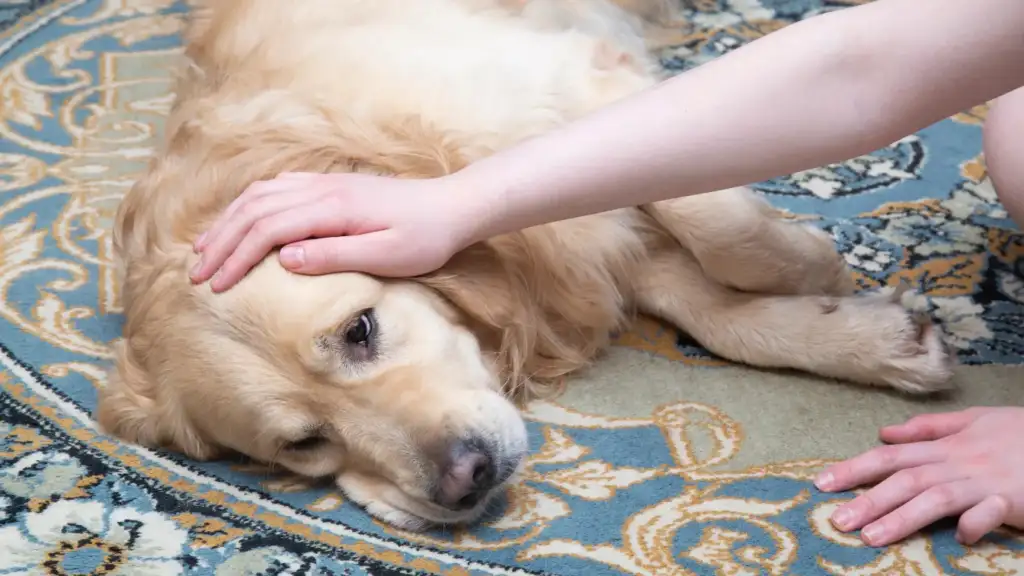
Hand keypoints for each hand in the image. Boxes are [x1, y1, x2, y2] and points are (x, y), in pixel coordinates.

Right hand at [189, 172, 485, 291]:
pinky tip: (242, 220)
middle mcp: (321, 189)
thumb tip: (284, 259)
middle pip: (254, 209)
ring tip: (206, 249)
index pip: (267, 229)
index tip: (215, 286)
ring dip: (229, 222)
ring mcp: (324, 183)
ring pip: (260, 195)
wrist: (454, 206)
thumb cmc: (426, 238)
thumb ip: (335, 256)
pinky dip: (249, 205)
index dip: (236, 257)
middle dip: (221, 242)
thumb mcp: (387, 256)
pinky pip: (277, 188)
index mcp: (332, 208)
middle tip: (195, 274)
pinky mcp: (331, 185)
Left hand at [815, 407, 1023, 546]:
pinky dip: (977, 523)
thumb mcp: (974, 420)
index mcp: (945, 446)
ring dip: (903, 517)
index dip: (854, 469)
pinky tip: (962, 537)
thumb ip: (929, 428)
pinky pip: (991, 513)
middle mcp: (957, 462)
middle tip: (836, 521)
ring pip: (935, 498)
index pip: (890, 457)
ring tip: (871, 537)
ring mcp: (983, 482)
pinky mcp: (1011, 499)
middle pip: (905, 480)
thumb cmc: (1019, 434)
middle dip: (868, 500)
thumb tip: (884, 432)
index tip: (821, 484)